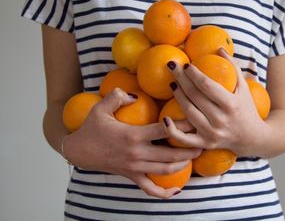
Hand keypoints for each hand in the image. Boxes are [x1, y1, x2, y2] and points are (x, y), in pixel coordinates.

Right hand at [62, 88, 200, 198]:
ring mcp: (135, 167)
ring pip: (165, 170)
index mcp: (133, 135)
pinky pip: (149, 189)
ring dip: (183, 164)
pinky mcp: (132, 176)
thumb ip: (117, 96)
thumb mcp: (101, 108)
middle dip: (190, 148)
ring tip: (196, 155)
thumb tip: (134, 94)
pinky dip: (164, 192)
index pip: (164, 131)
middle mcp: (137, 154)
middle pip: (170, 154)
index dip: (181, 125)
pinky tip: (177, 191)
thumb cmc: (91, 128)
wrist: (79, 151)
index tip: (195, 119)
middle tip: (204, 139)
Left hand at [165, 49, 266, 155]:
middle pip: (194, 96)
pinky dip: (173, 130)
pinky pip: (185, 139)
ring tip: (172, 84)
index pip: (206, 85)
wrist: (252, 138)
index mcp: (231, 104)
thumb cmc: (246, 108)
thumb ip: (233, 66)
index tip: (186, 64)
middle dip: (181, 79)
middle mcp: (221, 119)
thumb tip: (219, 47)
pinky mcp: (205, 144)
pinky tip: (165, 118)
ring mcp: (212, 133)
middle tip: (173, 67)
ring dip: (177, 96)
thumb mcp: (244, 87)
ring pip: (188, 112)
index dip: (193, 73)